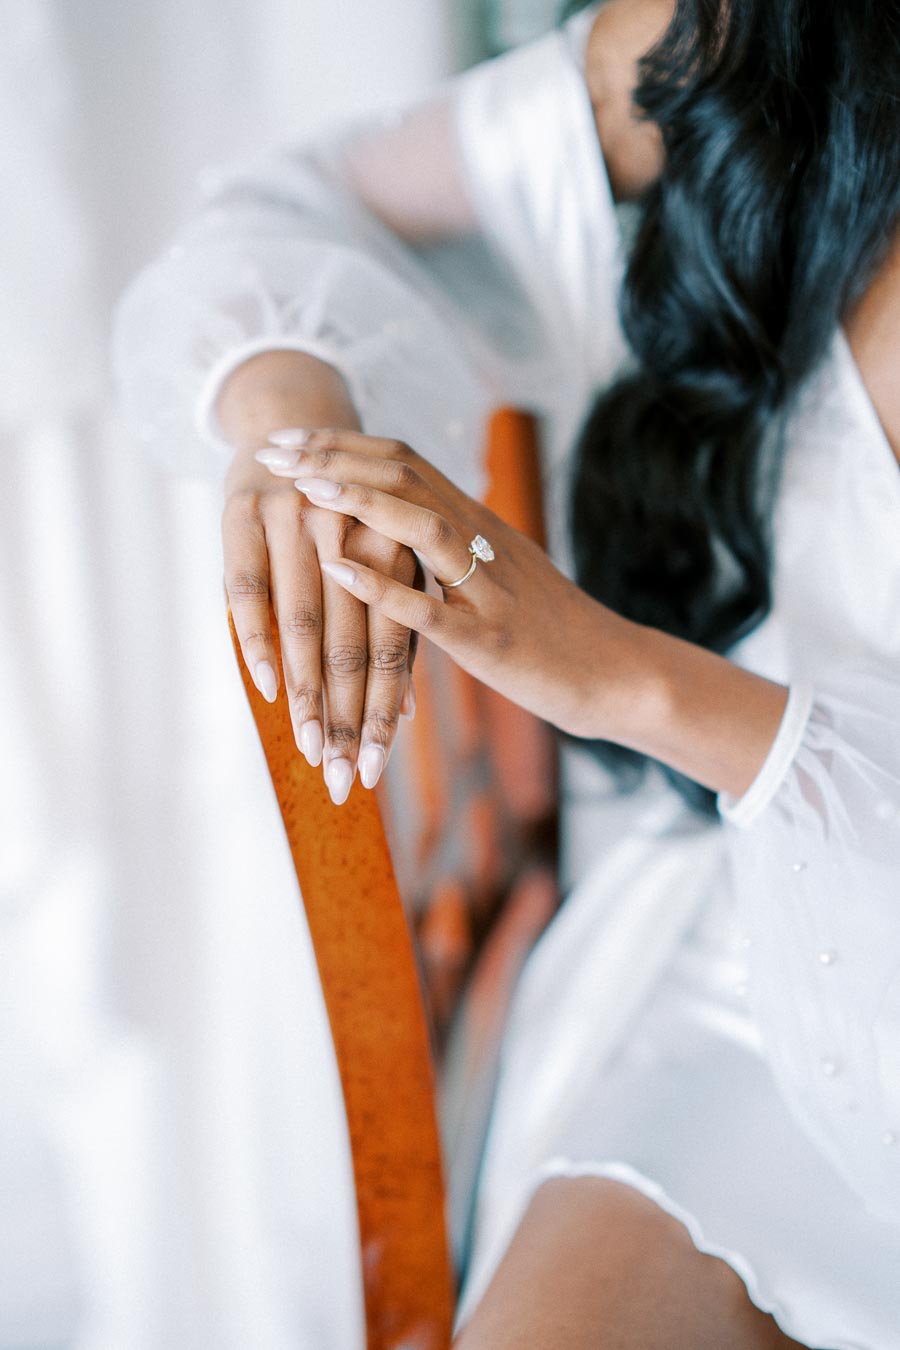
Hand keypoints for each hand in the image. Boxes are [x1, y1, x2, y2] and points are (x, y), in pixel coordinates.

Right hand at [224, 432, 418, 803]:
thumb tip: (408, 714)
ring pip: (305, 621)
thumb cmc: (346, 511)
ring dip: (308, 693)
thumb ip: (395, 626)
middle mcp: (352, 534)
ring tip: (309, 748)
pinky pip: (249, 586)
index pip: (396, 643)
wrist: (290, 418)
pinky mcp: (244, 513)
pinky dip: (257, 638)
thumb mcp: (384, 557)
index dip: (384, 709)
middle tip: (342, 779)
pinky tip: (270, 687)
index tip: (375, 770)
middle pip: (353, 641)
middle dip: (349, 717)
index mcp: (395, 546)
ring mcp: (298, 521)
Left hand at [255, 427, 642, 741]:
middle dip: (335, 459)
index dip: (345, 446)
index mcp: (479, 525)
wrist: (615, 673)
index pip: (406, 461)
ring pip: (422, 525)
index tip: (291, 440)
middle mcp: (483, 542)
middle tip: (275, 452)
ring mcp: (488, 590)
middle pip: (407, 476)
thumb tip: (403, 520)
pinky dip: (381, 585)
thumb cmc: (551, 631)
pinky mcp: (490, 640)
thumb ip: (454, 546)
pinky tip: (338, 569)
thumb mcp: (499, 574)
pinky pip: (431, 607)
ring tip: (303, 490)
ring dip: (359, 502)